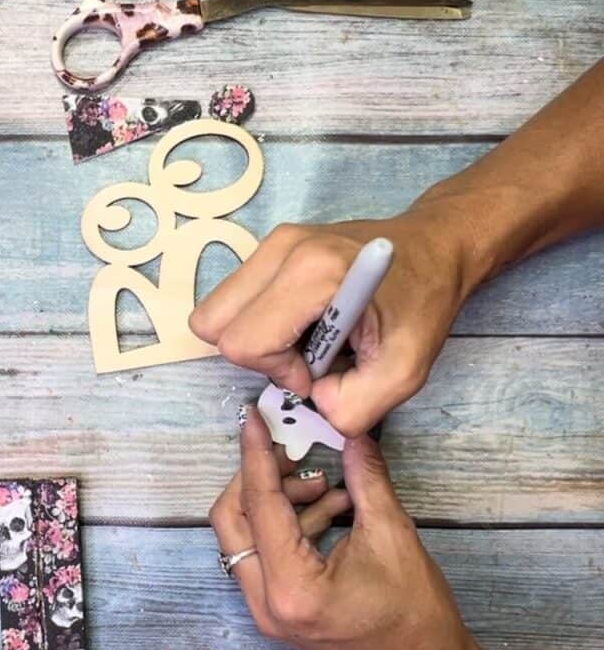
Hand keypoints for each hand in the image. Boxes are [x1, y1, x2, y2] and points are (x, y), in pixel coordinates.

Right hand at [190, 202, 480, 436]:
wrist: (436, 247)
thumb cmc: (424, 302)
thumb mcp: (405, 371)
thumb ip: (353, 407)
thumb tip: (312, 403)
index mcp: (313, 274)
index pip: (243, 341)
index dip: (277, 370)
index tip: (319, 370)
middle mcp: (282, 249)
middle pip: (213, 322)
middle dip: (256, 354)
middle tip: (306, 356)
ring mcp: (273, 241)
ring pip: (217, 309)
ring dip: (255, 337)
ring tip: (307, 337)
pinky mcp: (271, 244)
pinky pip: (235, 297)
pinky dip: (260, 320)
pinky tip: (304, 320)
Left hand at [209, 409, 478, 649]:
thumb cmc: (415, 614)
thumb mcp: (392, 535)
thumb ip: (365, 478)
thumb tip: (352, 433)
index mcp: (290, 586)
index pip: (260, 504)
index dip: (256, 454)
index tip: (252, 417)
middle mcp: (266, 602)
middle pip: (233, 520)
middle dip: (258, 477)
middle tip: (293, 452)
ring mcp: (268, 610)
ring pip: (247, 536)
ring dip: (279, 500)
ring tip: (327, 485)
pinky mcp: (278, 609)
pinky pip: (265, 552)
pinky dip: (288, 523)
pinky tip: (331, 506)